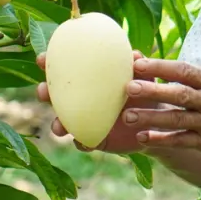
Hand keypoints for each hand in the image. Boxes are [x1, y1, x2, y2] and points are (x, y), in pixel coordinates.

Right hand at [36, 51, 159, 153]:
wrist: (158, 120)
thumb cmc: (148, 92)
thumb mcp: (145, 77)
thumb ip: (139, 66)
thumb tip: (135, 56)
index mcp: (92, 80)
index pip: (66, 69)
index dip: (50, 63)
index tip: (42, 59)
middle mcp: (85, 99)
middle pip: (56, 95)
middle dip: (45, 92)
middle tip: (42, 91)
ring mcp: (88, 120)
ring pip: (64, 122)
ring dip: (58, 124)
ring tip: (59, 127)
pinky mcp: (96, 139)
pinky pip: (84, 142)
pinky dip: (82, 142)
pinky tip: (84, 143)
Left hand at [123, 57, 200, 158]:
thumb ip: (196, 75)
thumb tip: (163, 65)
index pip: (183, 70)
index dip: (160, 67)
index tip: (137, 64)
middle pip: (177, 94)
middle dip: (152, 91)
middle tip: (128, 88)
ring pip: (176, 119)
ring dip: (151, 118)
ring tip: (128, 116)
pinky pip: (182, 140)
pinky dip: (163, 140)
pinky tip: (144, 138)